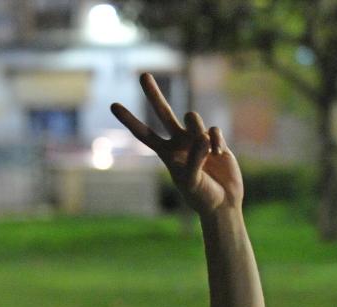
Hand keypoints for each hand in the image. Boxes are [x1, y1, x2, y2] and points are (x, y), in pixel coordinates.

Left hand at [112, 73, 242, 216]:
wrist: (222, 203)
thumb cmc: (202, 195)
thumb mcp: (191, 181)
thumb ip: (194, 158)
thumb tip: (202, 136)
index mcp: (166, 153)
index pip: (144, 134)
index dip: (129, 120)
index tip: (113, 105)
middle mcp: (179, 142)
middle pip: (164, 112)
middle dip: (154, 94)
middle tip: (143, 75)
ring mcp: (197, 139)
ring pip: (193, 118)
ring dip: (196, 128)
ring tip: (205, 147)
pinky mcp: (216, 140)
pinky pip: (214, 130)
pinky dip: (217, 141)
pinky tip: (219, 154)